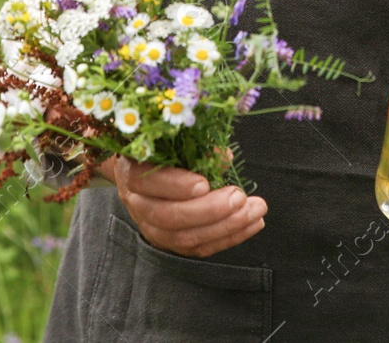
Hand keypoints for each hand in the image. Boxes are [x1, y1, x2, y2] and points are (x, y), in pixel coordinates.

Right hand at [100, 154, 267, 257]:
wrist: (143, 171)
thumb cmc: (163, 150)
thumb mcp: (173, 140)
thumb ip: (197, 146)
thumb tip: (224, 157)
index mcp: (133, 171)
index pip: (147, 183)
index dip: (176, 185)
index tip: (205, 183)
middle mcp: (137, 203)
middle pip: (167, 216)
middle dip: (208, 210)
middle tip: (239, 197)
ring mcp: (151, 227)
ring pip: (184, 238)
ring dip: (225, 227)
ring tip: (255, 212)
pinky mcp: (170, 242)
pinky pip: (198, 248)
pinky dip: (228, 238)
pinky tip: (252, 224)